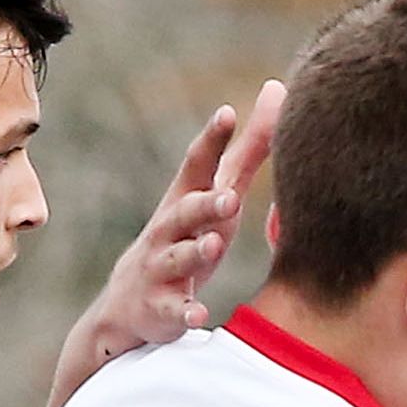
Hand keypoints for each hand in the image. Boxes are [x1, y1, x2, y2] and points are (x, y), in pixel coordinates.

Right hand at [49, 80, 285, 406]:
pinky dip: (184, 312)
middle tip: (231, 196)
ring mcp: (160, 270)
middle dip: (205, 203)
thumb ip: (247, 151)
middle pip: (184, 211)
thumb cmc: (186, 238)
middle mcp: (167, 232)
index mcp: (185, 201)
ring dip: (194, 252)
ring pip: (176, 259)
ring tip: (213, 245)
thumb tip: (278, 91)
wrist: (129, 308)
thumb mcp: (216, 196)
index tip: (227, 114)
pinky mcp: (159, 310)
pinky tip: (199, 315)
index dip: (210, 141)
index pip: (196, 166)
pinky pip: (172, 311)